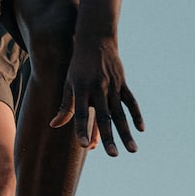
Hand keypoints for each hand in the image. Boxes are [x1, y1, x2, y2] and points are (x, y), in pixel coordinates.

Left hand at [50, 35, 143, 154]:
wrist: (95, 40)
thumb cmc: (77, 65)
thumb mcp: (68, 83)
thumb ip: (64, 106)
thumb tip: (54, 125)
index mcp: (80, 89)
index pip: (80, 113)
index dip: (81, 129)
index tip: (83, 145)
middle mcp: (97, 89)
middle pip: (104, 117)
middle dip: (109, 137)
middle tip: (114, 155)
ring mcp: (112, 86)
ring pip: (120, 113)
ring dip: (126, 132)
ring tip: (132, 150)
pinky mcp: (122, 83)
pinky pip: (131, 102)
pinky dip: (136, 115)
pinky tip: (140, 130)